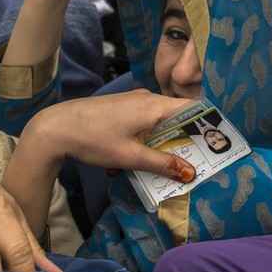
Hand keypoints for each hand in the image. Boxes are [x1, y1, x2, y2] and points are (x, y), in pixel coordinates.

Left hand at [4, 90, 196, 234]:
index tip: (216, 146)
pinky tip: (136, 159)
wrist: (55, 128)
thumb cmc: (94, 139)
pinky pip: (145, 123)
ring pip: (160, 123)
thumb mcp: (130, 157)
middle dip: (185, 142)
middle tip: (193, 164)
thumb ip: (162, 164)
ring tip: (164, 167)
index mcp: (155, 105)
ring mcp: (134, 102)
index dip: (207, 126)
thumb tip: (190, 172)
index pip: (193, 109)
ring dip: (163, 144)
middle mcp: (148, 98)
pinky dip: (147, 141)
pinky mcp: (122, 109)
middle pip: (178, 118)